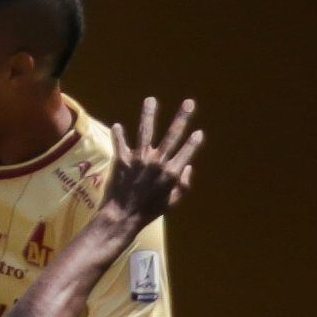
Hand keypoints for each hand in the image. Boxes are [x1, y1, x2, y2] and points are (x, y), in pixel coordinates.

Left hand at [103, 97, 201, 229]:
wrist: (123, 216)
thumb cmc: (150, 211)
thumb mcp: (173, 201)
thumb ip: (184, 184)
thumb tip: (188, 166)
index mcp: (172, 172)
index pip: (187, 151)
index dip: (194, 141)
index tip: (199, 132)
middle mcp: (157, 161)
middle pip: (172, 134)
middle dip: (182, 117)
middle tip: (189, 102)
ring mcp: (139, 159)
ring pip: (146, 131)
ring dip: (149, 114)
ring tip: (151, 100)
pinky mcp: (122, 160)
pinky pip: (120, 143)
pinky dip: (118, 134)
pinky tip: (118, 126)